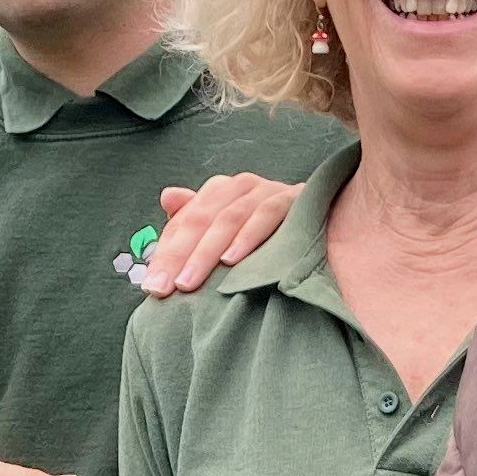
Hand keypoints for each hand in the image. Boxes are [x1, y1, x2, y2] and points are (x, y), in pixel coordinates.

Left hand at [138, 170, 302, 293]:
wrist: (325, 218)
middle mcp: (239, 186)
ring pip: (228, 218)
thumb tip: (167, 196)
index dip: (165, 252)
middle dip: (178, 256)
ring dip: (206, 252)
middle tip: (162, 289)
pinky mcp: (293, 199)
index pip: (184, 221)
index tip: (151, 286)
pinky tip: (232, 260)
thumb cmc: (266, 232)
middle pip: (200, 219)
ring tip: (188, 282)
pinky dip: (248, 237)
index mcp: (219, 192)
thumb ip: (195, 217)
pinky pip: (266, 216)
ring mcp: (266, 190)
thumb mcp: (227, 228)